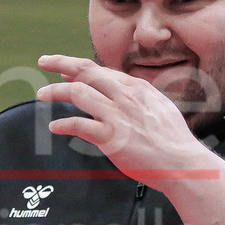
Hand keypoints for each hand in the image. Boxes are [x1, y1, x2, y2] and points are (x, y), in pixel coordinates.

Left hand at [36, 54, 211, 188]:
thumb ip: (140, 98)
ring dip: (55, 92)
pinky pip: (79, 125)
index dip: (78, 68)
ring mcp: (117, 115)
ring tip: (41, 95)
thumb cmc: (173, 141)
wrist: (183, 164)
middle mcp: (125, 96)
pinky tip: (55, 127)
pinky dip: (63, 124)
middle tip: (43, 61)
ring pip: (77, 93)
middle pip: (86, 72)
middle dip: (60, 63)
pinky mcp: (111, 137)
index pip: (101, 71)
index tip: (63, 68)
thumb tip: (127, 94)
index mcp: (137, 88)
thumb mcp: (160, 107)